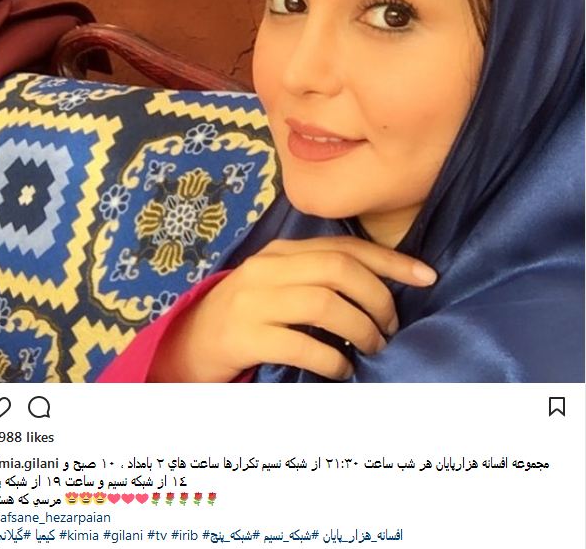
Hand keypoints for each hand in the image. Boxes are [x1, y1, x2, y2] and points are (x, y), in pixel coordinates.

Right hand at [148, 236, 436, 382]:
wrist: (190, 344)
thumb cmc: (249, 317)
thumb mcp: (283, 287)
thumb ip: (320, 280)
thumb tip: (383, 291)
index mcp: (282, 253)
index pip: (345, 247)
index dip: (391, 260)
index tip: (427, 276)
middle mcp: (267, 268)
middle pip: (339, 270)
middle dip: (378, 298)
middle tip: (390, 328)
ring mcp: (252, 301)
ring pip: (324, 304)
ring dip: (360, 329)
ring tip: (372, 348)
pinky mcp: (243, 335)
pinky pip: (300, 345)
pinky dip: (332, 359)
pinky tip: (342, 369)